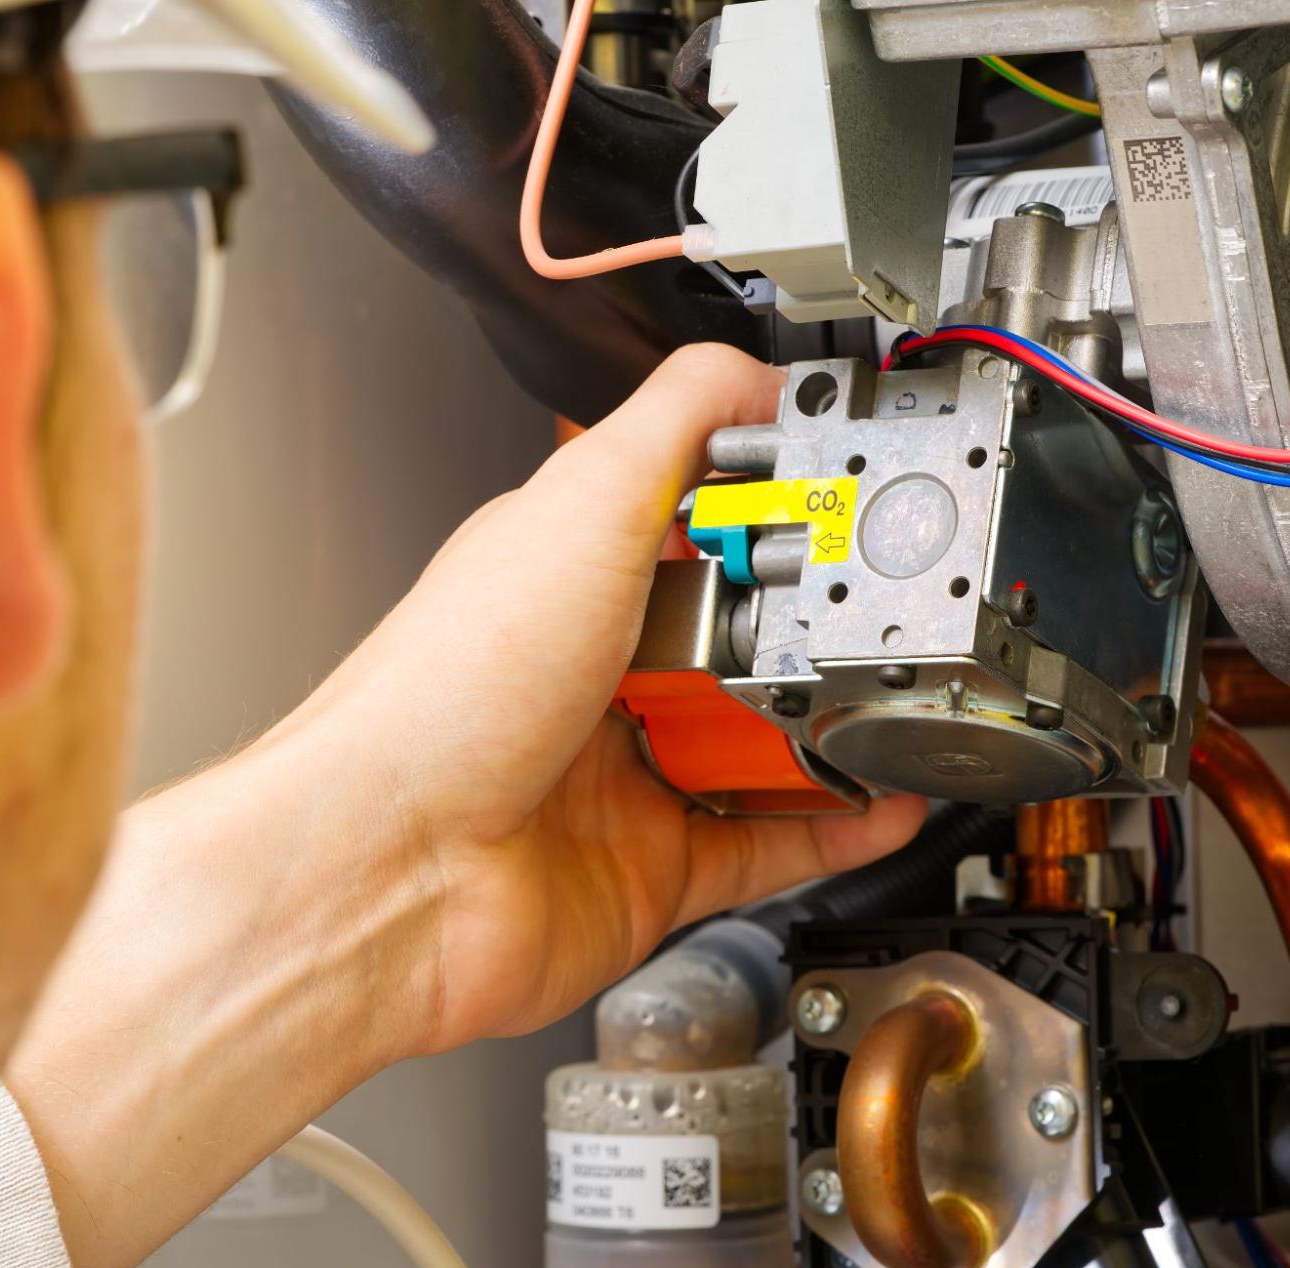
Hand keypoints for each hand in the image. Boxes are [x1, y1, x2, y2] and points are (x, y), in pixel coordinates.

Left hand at [7, 345, 922, 1267]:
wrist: (391, 873)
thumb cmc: (442, 698)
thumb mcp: (578, 510)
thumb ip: (674, 427)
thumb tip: (753, 371)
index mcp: (568, 569)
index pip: (700, 517)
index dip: (778, 509)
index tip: (849, 505)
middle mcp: (595, 669)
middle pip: (746, 634)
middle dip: (819, 624)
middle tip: (876, 613)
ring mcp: (624, 772)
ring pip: (763, 741)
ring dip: (837, 725)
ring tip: (897, 700)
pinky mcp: (651, 866)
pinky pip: (768, 841)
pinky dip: (832, 826)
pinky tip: (879, 799)